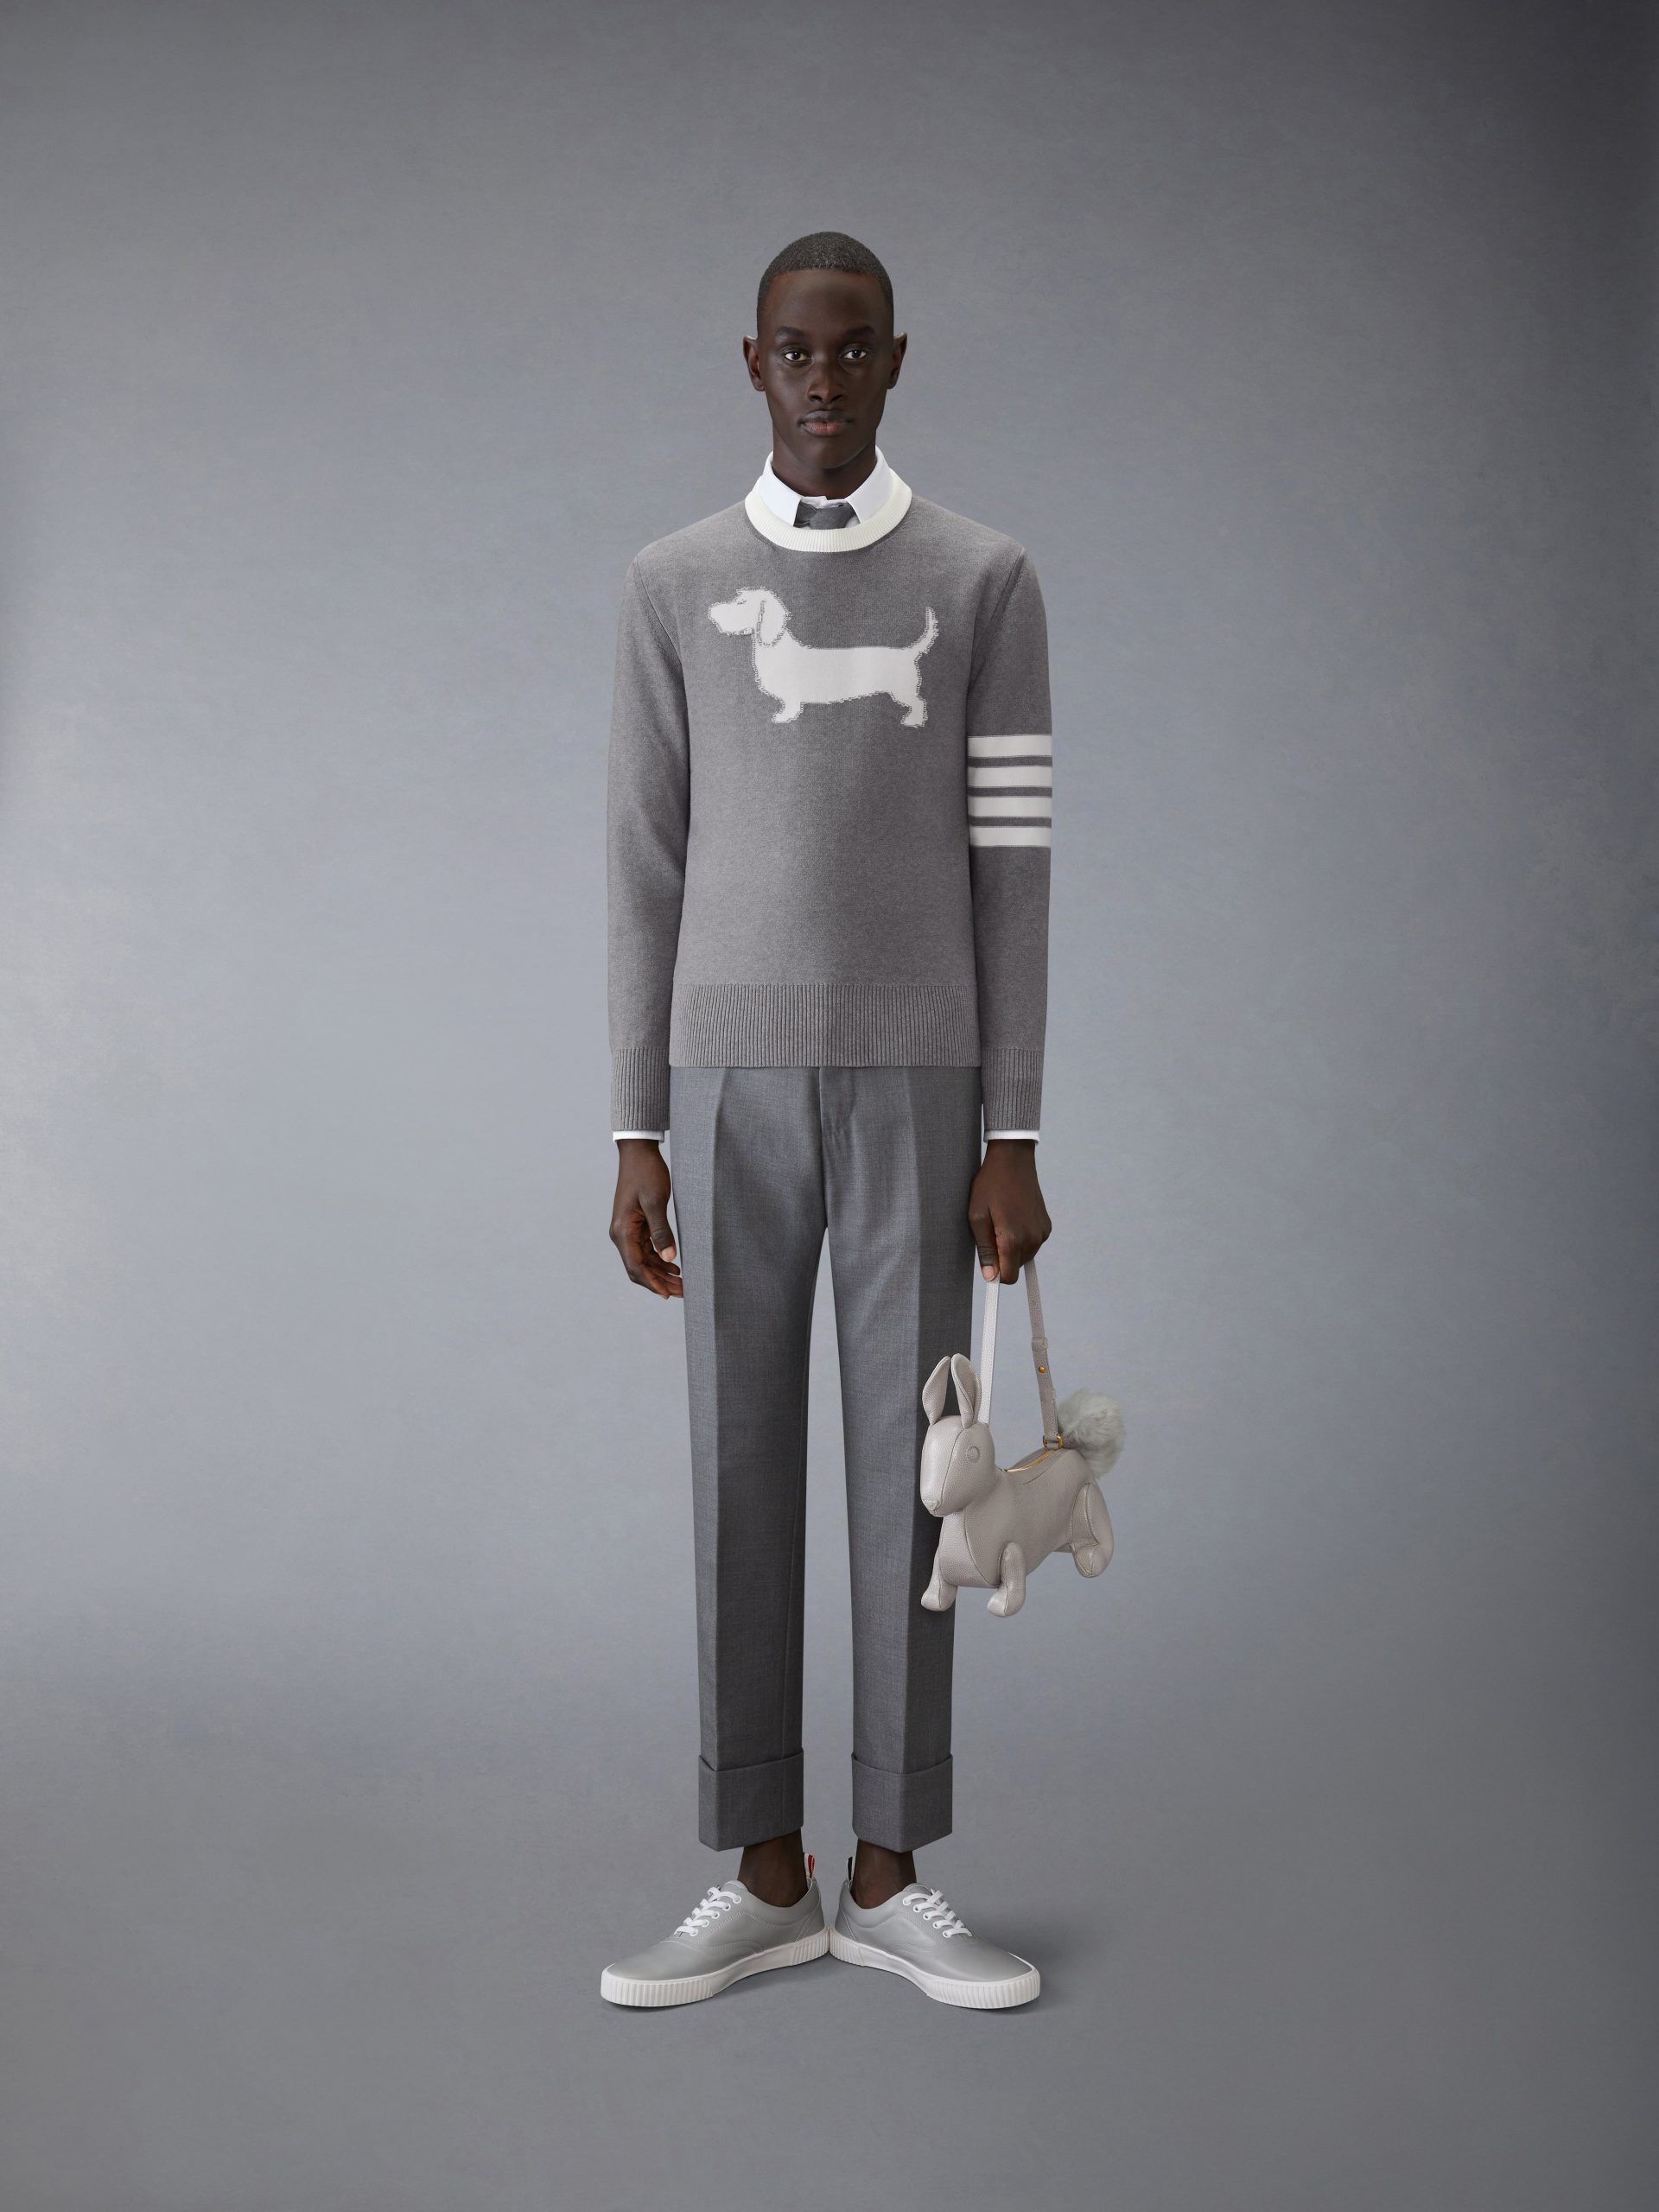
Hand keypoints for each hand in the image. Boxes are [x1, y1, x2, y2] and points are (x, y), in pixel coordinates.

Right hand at [609, 1138, 681, 1297]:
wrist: (638, 1152)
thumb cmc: (646, 1173)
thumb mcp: (656, 1202)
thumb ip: (662, 1232)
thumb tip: (668, 1259)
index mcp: (622, 1231)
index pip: (635, 1267)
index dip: (652, 1283)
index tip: (669, 1294)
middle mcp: (621, 1234)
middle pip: (638, 1268)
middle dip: (659, 1282)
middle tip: (683, 1291)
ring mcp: (628, 1231)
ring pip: (643, 1261)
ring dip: (660, 1273)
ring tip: (682, 1283)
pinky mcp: (635, 1226)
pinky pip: (646, 1250)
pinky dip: (659, 1260)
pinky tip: (675, 1267)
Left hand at [967, 1139, 1050, 1281]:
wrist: (1013, 1160)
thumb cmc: (990, 1185)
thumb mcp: (977, 1217)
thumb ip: (985, 1250)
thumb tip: (991, 1277)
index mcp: (1013, 1238)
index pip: (1008, 1277)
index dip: (996, 1274)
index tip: (988, 1263)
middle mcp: (1032, 1238)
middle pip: (1016, 1267)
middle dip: (1002, 1257)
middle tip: (991, 1231)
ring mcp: (1042, 1232)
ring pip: (1024, 1256)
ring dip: (1012, 1247)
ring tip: (1003, 1221)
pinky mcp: (1046, 1226)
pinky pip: (1032, 1243)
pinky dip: (1023, 1238)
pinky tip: (1014, 1217)